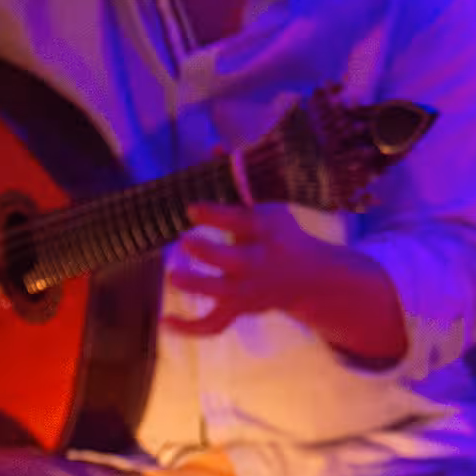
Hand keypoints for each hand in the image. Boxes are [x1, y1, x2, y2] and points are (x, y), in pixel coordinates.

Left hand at [169, 203, 409, 361]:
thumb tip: (214, 146)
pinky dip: (189, 328)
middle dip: (208, 254)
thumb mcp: (268, 204)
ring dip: (197, 287)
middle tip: (185, 241)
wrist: (310, 278)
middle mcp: (258, 263)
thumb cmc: (282, 235)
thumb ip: (238, 180)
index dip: (216, 215)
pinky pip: (213, 325)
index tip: (190, 208)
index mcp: (267, 232)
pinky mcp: (239, 309)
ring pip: (222, 296)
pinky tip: (164, 322)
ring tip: (173, 276)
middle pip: (233, 262)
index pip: (242, 222)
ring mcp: (248, 291)